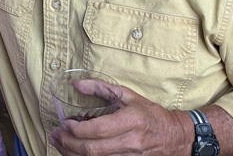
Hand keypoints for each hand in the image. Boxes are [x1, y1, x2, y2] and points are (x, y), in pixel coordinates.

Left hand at [48, 85, 188, 155]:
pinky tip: (74, 153)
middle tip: (55, 135)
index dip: (77, 129)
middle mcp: (131, 142)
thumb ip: (101, 87)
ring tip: (59, 144)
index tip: (65, 123)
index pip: (98, 130)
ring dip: (73, 153)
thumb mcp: (128, 95)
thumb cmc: (150, 114)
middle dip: (69, 144)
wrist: (176, 137)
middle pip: (93, 150)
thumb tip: (76, 84)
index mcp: (131, 121)